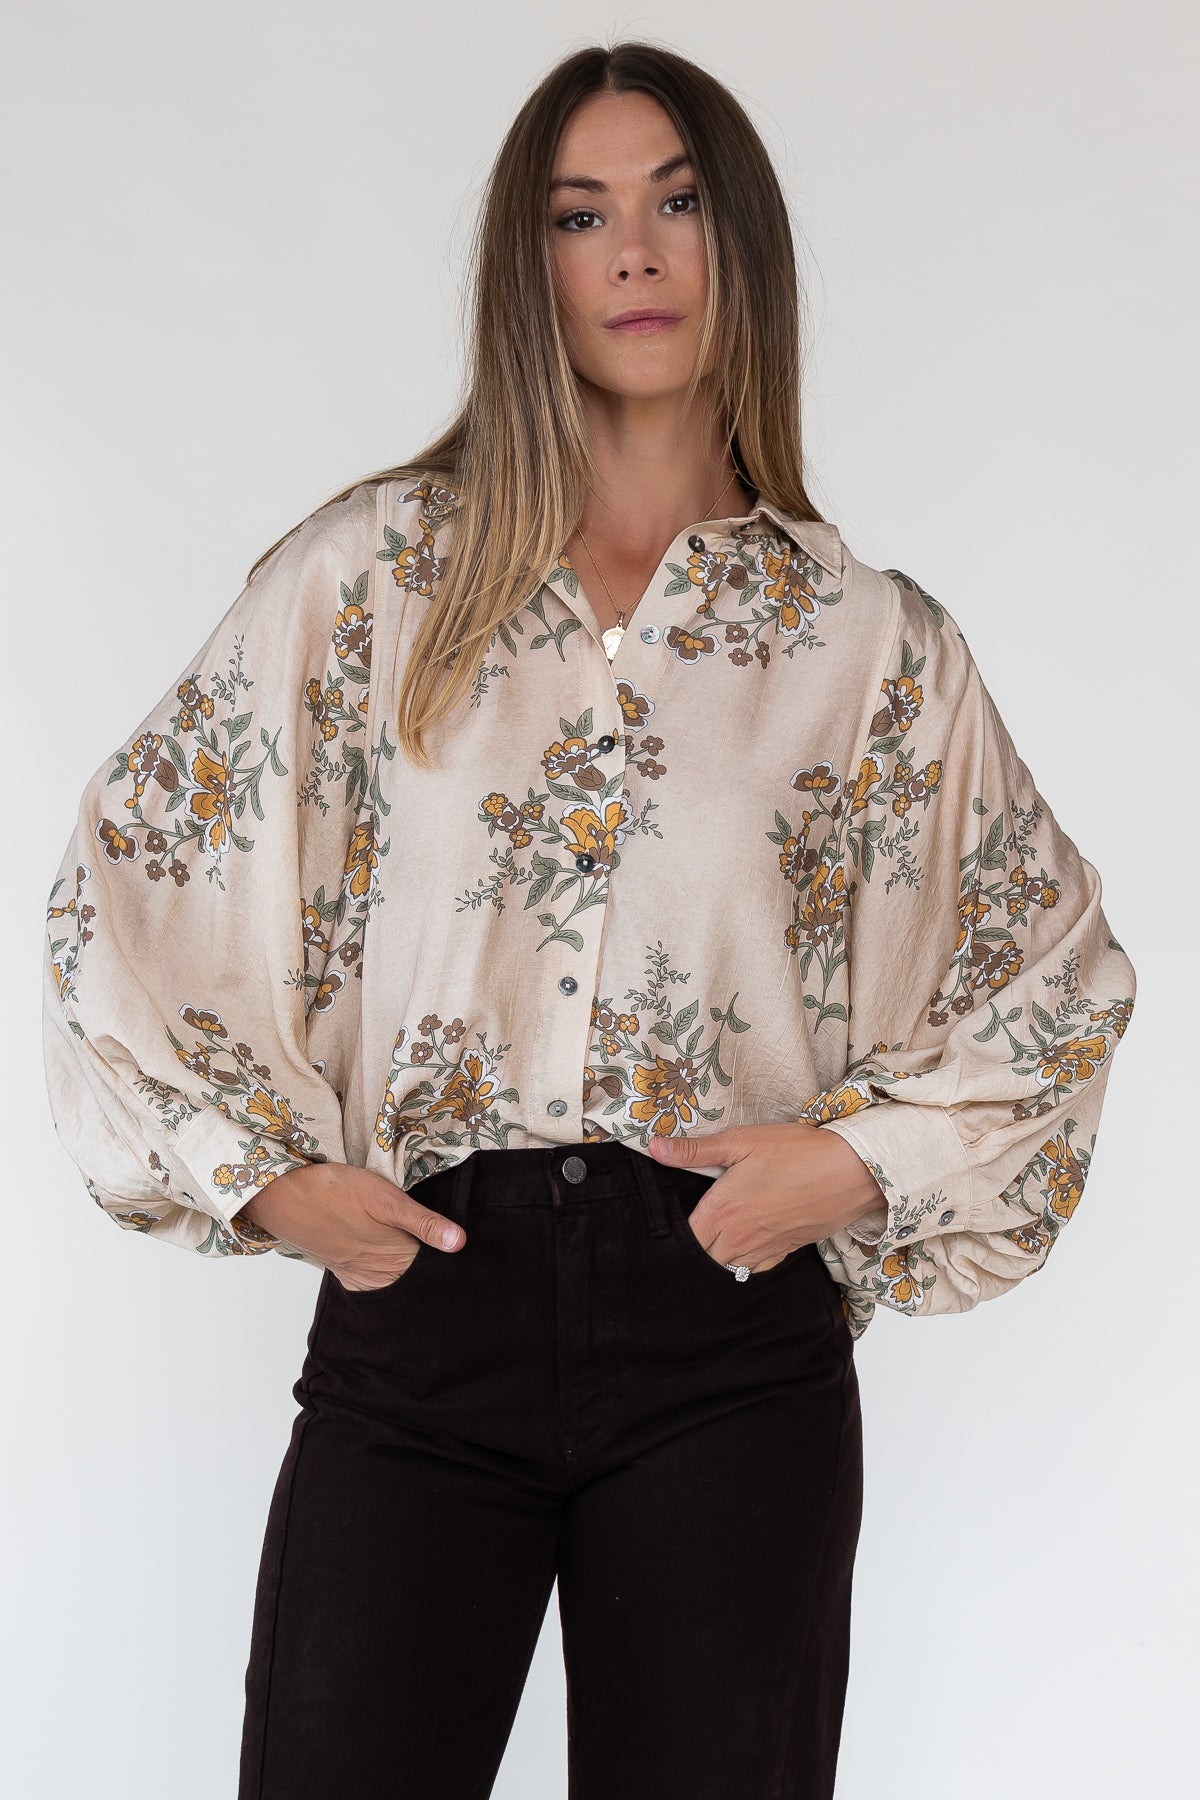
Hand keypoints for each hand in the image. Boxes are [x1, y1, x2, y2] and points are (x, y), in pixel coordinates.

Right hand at [238, 1160, 466, 1290]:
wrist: (283, 1197)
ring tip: (427, 1250)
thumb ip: (424, 1222)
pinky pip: (379, 1278)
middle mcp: (379, 1278)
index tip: (467, 1256)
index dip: (452, 1264)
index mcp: (395, 1264)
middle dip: (434, 1269)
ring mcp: (362, 1277)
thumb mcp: (386, 1199)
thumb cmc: (334, 1192)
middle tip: (453, 1252)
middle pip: (418, 1280)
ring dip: (412, 1268)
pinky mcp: (348, 1271)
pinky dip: (391, 1270)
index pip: (435, 1275)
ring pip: (399, 1280)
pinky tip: (397, 1253)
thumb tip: (460, 1244)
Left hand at [647, 1121, 887, 1272]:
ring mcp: (764, 1248)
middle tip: (696, 1227)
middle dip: (695, 1247)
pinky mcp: (786, 1251)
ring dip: (718, 1257)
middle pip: (703, 1258)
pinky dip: (745, 1263)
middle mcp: (739, 1237)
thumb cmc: (795, 1151)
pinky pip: (755, 1270)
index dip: (674, 1233)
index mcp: (722, 1211)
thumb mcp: (741, 1141)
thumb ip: (695, 1150)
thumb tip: (654, 1147)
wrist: (851, 1171)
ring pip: (727, 1268)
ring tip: (716, 1237)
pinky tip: (745, 1245)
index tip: (673, 1222)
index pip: (684, 1238)